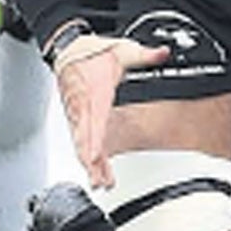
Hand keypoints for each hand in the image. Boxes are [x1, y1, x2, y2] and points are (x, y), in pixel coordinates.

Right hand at [53, 34, 167, 187]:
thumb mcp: (121, 49)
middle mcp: (83, 106)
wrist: (68, 49)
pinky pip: (79, 139)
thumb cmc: (93, 52)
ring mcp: (77, 113)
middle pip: (85, 139)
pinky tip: (92, 168)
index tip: (94, 157)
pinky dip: (84, 156)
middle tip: (100, 181)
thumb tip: (163, 53)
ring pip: (81, 142)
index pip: (94, 120)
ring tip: (99, 182)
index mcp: (95, 92)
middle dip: (91, 162)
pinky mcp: (76, 117)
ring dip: (89, 164)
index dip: (93, 140)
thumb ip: (143, 54)